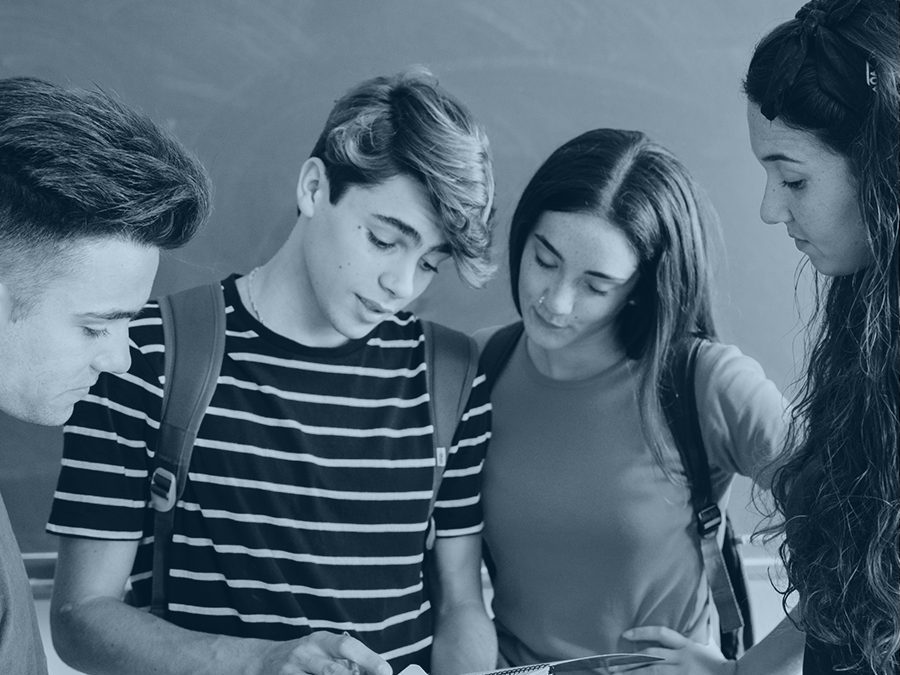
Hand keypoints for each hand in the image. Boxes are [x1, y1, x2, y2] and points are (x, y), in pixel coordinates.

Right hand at [256, 630, 392, 674]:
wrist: (264, 660)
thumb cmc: (306, 656)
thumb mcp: (324, 650)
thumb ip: (346, 660)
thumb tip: (376, 671)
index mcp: (321, 640)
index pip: (347, 646)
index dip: (368, 658)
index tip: (385, 671)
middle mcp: (305, 652)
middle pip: (333, 671)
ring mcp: (291, 670)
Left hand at [616, 626, 736, 674]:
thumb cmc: (720, 663)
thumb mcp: (707, 644)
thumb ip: (696, 632)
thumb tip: (697, 608)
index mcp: (687, 646)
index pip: (661, 634)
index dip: (642, 633)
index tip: (626, 634)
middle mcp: (682, 660)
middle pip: (651, 657)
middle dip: (630, 660)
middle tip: (611, 664)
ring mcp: (681, 674)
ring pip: (651, 672)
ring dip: (632, 673)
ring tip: (615, 674)